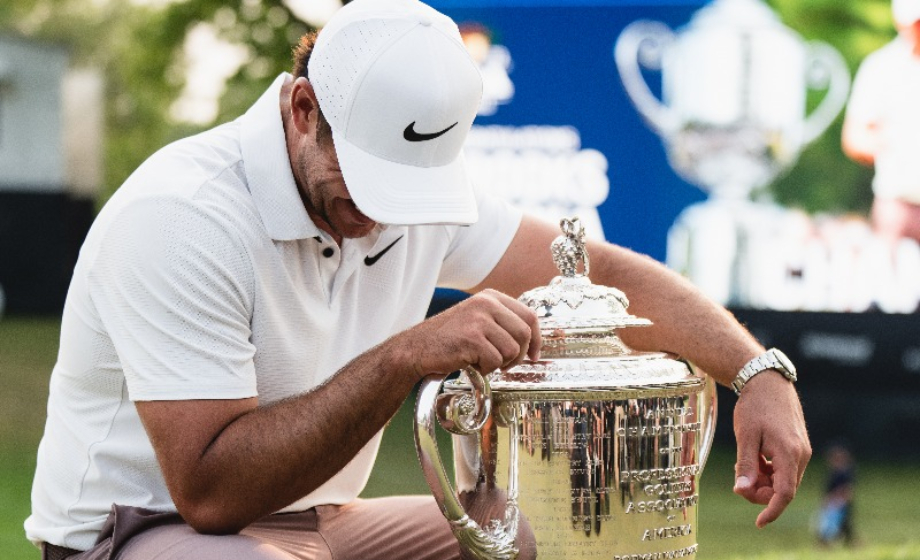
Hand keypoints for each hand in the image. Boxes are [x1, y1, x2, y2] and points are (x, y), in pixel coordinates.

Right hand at [404, 289, 541, 378]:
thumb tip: (533, 340)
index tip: (534, 355)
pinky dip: (485, 369)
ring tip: (480, 361)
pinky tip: (470, 364)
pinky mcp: (472, 339)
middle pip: (524, 334)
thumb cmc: (448, 338)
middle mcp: (487, 304)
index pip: (529, 316)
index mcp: (491, 297)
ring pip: (512, 350)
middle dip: (518, 356)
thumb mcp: (477, 319)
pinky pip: (495, 362)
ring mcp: (479, 320)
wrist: (416, 348)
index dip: (537, 339)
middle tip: (504, 365)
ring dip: (499, 363)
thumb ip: (502, 322)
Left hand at [732, 370, 811, 527]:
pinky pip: (785, 469)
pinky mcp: (798, 447)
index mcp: (789, 453)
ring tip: (744, 462)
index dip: (772, 510)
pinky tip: (754, 457)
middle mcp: (801, 455)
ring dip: (763, 480)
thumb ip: (746, 465)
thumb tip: (742, 491)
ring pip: (783, 480)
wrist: (768, 383)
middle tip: (738, 478)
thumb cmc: (754, 407)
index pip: (785, 493)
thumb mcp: (745, 436)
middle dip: (760, 491)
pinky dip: (769, 471)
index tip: (759, 522)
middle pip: (783, 489)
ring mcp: (802, 451)